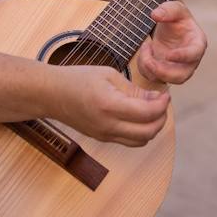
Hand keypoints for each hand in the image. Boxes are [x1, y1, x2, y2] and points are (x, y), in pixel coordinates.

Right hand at [52, 65, 170, 146]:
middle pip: (148, 133)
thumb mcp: (109, 75)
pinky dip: (140, 132)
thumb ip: (134, 90)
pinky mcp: (102, 138)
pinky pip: (129, 141)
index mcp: (110, 105)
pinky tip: (139, 117)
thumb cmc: (77, 79)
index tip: (165, 94)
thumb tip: (156, 98)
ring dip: (152, 128)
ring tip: (152, 111)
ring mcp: (104, 135)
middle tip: (162, 103)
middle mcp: (108, 125)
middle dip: (161, 119)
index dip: (162, 104)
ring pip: (140, 141)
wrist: (50, 94)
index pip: (148, 113)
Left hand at [137, 1, 206, 85]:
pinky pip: (155, 77)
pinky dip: (145, 67)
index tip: (168, 55)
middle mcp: (191, 61)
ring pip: (168, 80)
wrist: (170, 27)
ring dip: (152, 70)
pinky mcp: (166, 72)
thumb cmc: (177, 18)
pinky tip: (145, 50)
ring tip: (145, 48)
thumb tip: (155, 15)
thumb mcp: (174, 8)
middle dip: (164, 72)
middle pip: (182, 76)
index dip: (182, 57)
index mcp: (198, 43)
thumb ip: (167, 9)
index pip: (194, 54)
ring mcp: (178, 68)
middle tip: (150, 62)